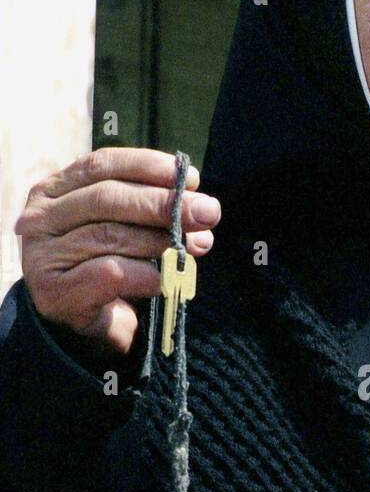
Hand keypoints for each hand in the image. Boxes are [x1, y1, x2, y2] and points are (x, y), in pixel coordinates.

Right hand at [15, 148, 220, 356]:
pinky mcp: (53, 291)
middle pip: (106, 198)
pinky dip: (144, 274)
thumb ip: (151, 212)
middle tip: (207, 212)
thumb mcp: (126, 229)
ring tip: (193, 246)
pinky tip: (165, 280)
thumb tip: (200, 207)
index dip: (148, 166)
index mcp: (55, 189)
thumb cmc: (106, 268)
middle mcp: (40, 217)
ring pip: (108, 235)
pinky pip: (107, 274)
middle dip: (163, 204)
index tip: (190, 176)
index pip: (102, 164)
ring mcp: (41, 255)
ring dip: (158, 240)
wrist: (80, 327)